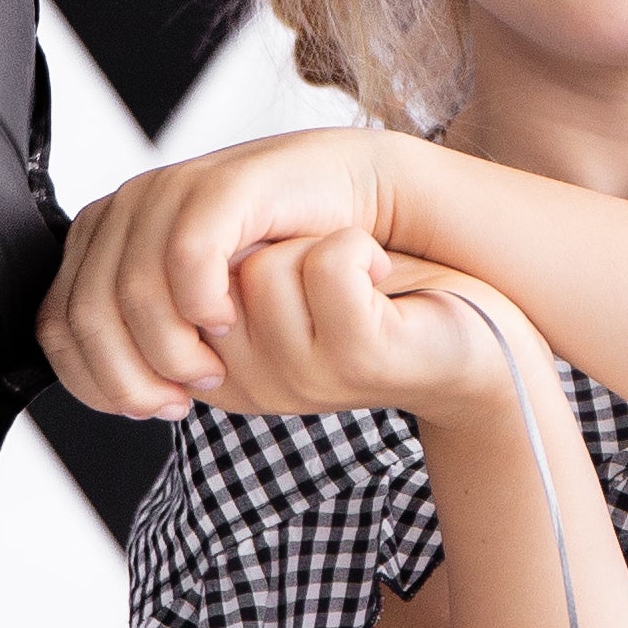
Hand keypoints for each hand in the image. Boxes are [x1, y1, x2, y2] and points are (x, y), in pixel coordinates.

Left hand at [38, 131, 400, 419]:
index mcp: (105, 238)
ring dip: (170, 352)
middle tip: (180, 401)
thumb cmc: (280, 261)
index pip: (57, 326)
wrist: (356, 204)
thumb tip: (113, 392)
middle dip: (130, 377)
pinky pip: (186, 256)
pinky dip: (202, 306)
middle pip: (86, 316)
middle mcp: (126, 208)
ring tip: (212, 371)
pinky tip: (229, 323)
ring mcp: (169, 190)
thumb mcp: (194, 313)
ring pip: (130, 294)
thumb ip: (144, 339)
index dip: (95, 382)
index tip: (150, 408)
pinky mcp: (218, 183)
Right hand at [190, 234, 524, 427]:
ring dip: (320, 246)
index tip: (273, 265)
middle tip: (321, 268)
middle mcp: (248, 383)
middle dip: (269, 244)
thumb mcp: (270, 281)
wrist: (468, 327)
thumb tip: (158, 253)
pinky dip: (361, 249)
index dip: (216, 252)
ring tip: (354, 275)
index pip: (168, 284)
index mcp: (216, 367)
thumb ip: (208, 274)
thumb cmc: (369, 294)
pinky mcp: (357, 360)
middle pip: (212, 268)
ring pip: (267, 267)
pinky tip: (381, 275)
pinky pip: (331, 266)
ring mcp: (300, 378)